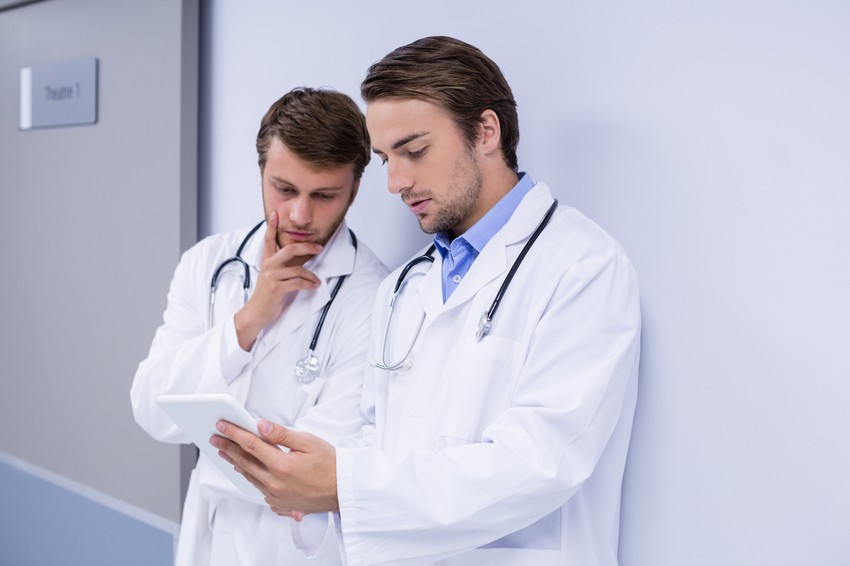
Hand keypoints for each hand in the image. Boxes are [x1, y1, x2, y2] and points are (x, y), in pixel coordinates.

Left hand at [211, 419, 339, 515]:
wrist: (344, 491)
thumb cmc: (330, 464)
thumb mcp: (309, 442)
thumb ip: (281, 434)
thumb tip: (259, 425)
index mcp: (281, 466)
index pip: (251, 445)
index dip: (234, 433)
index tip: (222, 425)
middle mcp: (275, 484)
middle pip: (245, 462)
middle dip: (228, 448)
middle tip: (215, 438)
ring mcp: (276, 496)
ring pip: (250, 478)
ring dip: (236, 463)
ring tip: (226, 453)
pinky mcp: (280, 504)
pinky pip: (259, 490)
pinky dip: (251, 478)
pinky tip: (247, 471)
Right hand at [233, 211, 321, 349]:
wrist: (256, 312)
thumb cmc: (267, 294)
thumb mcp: (271, 276)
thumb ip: (281, 266)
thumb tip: (300, 257)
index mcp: (266, 261)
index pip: (268, 239)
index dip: (272, 226)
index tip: (275, 213)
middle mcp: (268, 266)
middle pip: (289, 249)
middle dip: (307, 247)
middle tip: (320, 248)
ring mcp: (272, 277)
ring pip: (298, 270)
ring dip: (312, 276)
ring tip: (317, 281)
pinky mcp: (277, 288)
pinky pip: (298, 283)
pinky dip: (309, 285)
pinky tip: (314, 287)